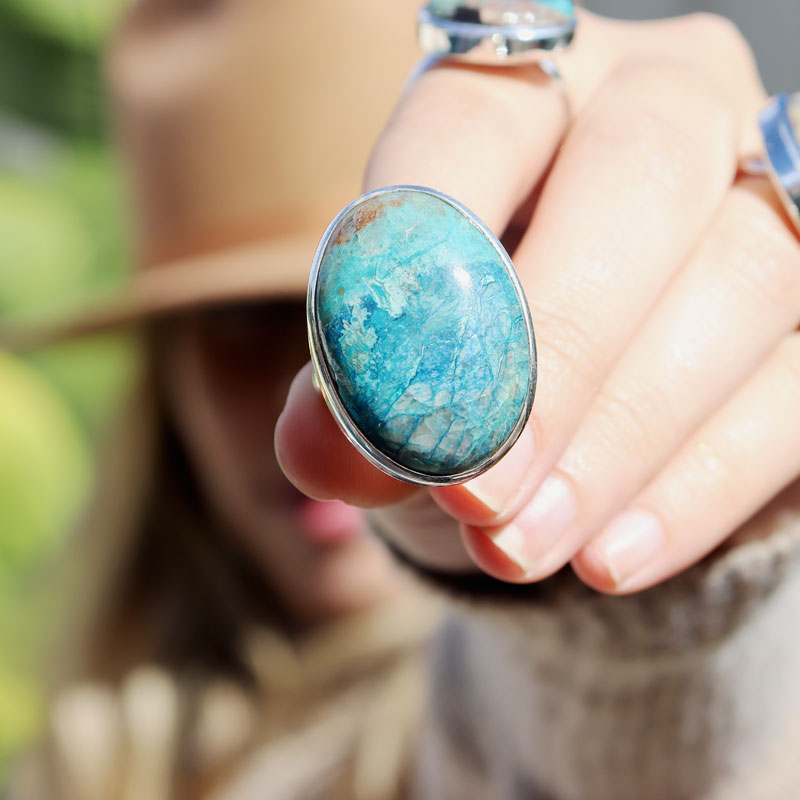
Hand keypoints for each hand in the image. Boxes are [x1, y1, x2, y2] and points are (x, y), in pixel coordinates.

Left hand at [276, 11, 799, 593]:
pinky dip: (697, 488)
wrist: (566, 427)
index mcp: (532, 94)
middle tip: (475, 489)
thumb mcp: (394, 382)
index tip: (388, 373)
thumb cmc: (466, 375)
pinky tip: (609, 557)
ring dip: (619, 439)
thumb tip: (325, 446)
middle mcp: (668, 108)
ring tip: (521, 544)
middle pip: (641, 171)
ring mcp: (765, 201)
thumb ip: (347, 409)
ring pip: (742, 278)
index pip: (476, 115)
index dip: (429, 228)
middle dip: (554, 348)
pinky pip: (794, 391)